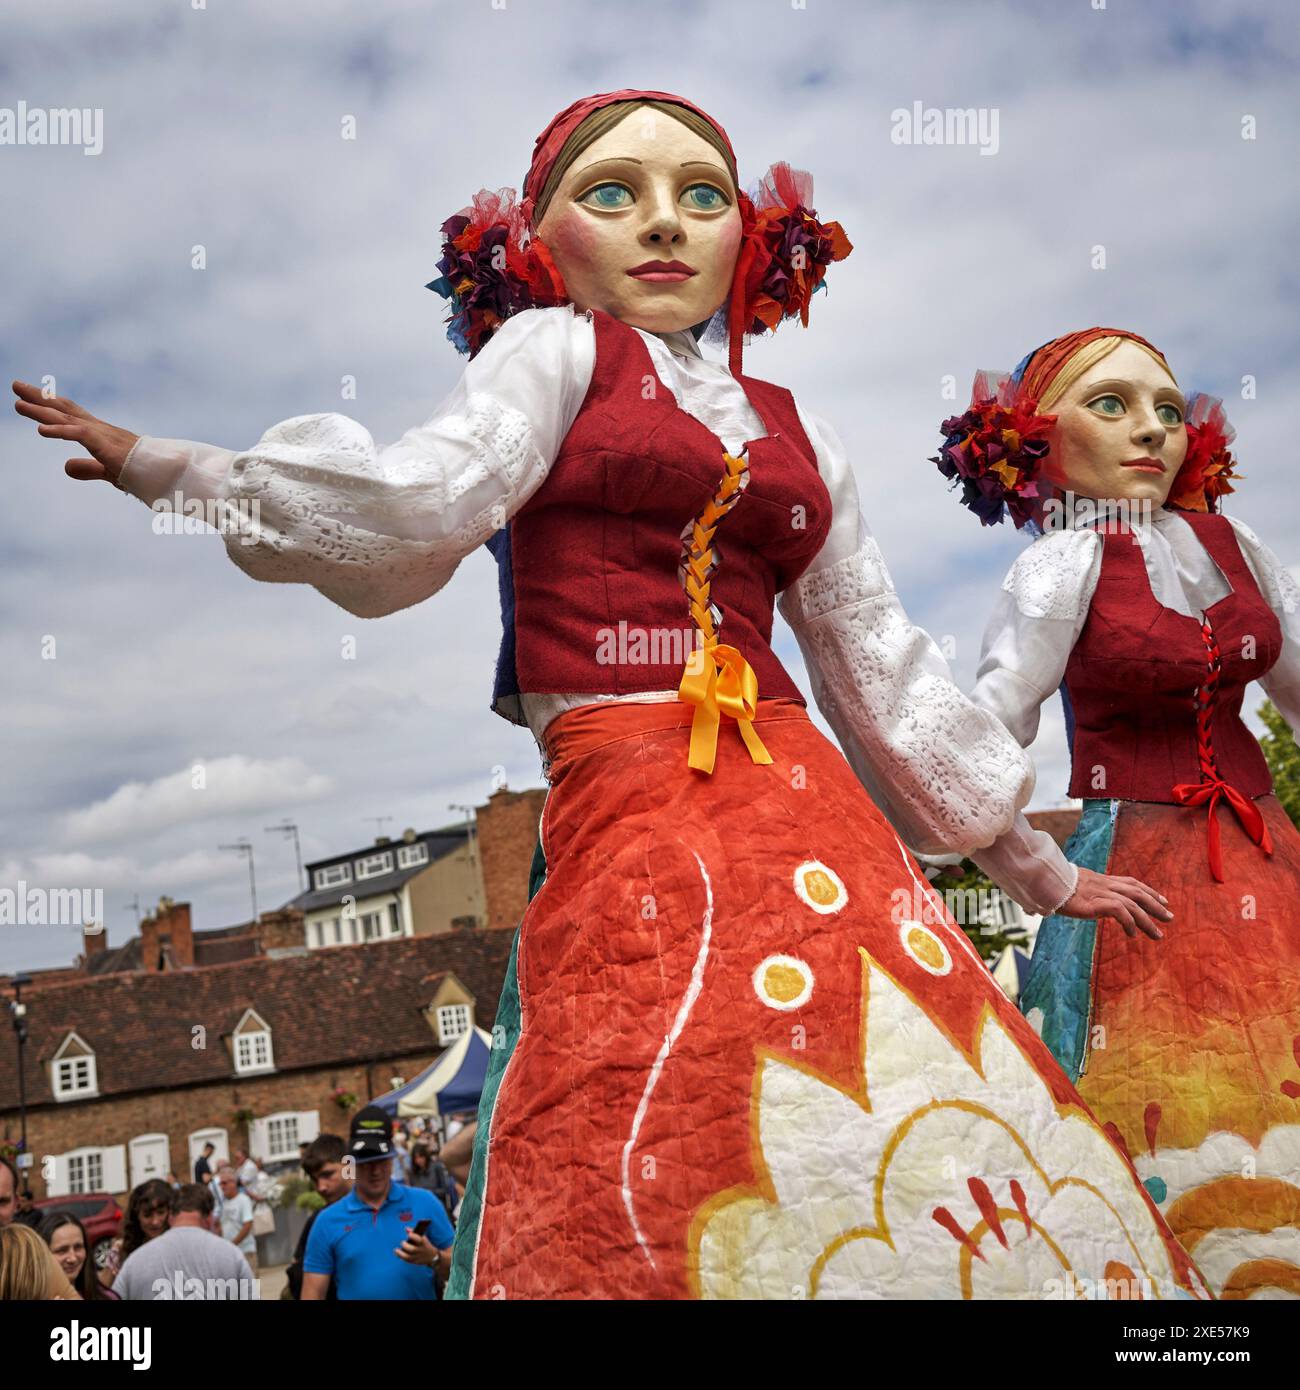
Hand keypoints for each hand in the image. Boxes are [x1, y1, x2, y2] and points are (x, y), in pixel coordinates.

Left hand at [12, 379, 138, 483]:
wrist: (165, 472)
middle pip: (64, 408)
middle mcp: (98, 428)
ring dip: (42, 411)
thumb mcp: (108, 470)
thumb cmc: (142, 470)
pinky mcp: (107, 446)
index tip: (28, 397)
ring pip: (67, 419)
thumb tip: (66, 467)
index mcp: (99, 433)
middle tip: (16, 384)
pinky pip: (80, 435)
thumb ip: (87, 468)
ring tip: (18, 403)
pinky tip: (41, 430)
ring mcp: (103, 435)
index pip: (69, 414)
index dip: (49, 404)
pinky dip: (60, 431)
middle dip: (39, 397)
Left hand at [395, 1229, 436, 1266]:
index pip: (419, 1239)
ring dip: (400, 1253)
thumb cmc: (424, 1244)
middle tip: (402, 1242)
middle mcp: (420, 1250)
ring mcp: (417, 1257)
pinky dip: (401, 1257)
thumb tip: (406, 1228)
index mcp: (423, 1242)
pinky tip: (397, 1253)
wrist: (431, 1256)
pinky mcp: (414, 1262)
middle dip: (405, 1246)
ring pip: (408, 1257)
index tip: (409, 1234)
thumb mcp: (422, 1237)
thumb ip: (414, 1232)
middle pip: (412, 1249)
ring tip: (396, 1250)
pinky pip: (407, 1260)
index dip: (413, 1236)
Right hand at [1057, 866, 1170, 939]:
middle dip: (1156, 905)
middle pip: (1138, 892)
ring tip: (1158, 934)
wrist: (1045, 882)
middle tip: (1170, 917)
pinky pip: (1120, 912)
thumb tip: (1075, 904)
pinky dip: (1129, 923)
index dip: (1149, 891)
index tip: (1162, 900)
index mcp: (1102, 879)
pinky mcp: (1097, 903)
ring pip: (1133, 904)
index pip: (1132, 883)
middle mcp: (1105, 884)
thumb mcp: (1074, 888)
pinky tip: (1132, 934)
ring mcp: (1101, 893)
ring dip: (1148, 920)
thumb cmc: (1054, 886)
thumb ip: (1082, 893)